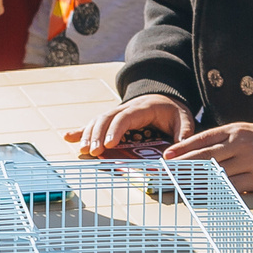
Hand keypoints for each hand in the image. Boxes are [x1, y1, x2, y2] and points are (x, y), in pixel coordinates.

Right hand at [72, 94, 192, 156]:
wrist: (165, 98)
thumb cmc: (173, 111)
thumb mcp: (184, 119)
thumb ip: (183, 134)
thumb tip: (175, 153)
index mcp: (142, 108)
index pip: (126, 117)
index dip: (116, 130)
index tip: (110, 144)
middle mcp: (126, 109)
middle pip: (106, 119)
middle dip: (98, 135)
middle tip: (94, 152)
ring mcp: (116, 114)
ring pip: (98, 121)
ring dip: (89, 135)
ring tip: (84, 151)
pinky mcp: (111, 121)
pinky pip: (94, 124)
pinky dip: (81, 130)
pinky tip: (68, 137)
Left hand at [163, 121, 252, 193]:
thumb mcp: (242, 132)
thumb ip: (220, 140)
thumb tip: (191, 152)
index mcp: (234, 131)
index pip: (203, 138)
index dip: (183, 148)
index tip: (167, 157)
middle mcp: (240, 144)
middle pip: (205, 157)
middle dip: (183, 167)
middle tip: (167, 174)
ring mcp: (249, 162)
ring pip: (215, 174)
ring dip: (194, 183)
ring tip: (178, 187)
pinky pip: (231, 188)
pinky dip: (214, 193)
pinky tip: (202, 197)